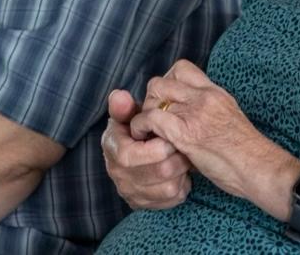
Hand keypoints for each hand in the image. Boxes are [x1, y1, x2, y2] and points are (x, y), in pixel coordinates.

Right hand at [101, 89, 191, 209]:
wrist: (136, 149)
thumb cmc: (134, 127)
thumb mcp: (127, 115)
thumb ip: (123, 106)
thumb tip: (118, 95)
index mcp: (113, 150)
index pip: (130, 157)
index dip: (155, 149)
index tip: (171, 137)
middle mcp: (119, 175)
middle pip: (156, 173)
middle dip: (176, 158)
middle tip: (186, 145)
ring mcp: (131, 192)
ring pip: (168, 188)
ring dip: (182, 171)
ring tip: (186, 156)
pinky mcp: (145, 203)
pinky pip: (172, 199)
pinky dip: (183, 185)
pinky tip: (182, 172)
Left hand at [131, 60, 299, 209]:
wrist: (257, 165)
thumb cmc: (245, 151)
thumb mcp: (229, 116)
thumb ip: (208, 108)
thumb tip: (187, 112)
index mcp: (214, 91)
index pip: (182, 67)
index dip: (167, 81)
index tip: (165, 101)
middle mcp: (203, 96)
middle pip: (162, 81)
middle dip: (150, 99)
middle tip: (152, 117)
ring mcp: (194, 113)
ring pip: (154, 96)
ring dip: (143, 113)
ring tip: (145, 130)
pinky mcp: (185, 133)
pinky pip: (152, 118)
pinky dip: (142, 127)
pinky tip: (144, 137)